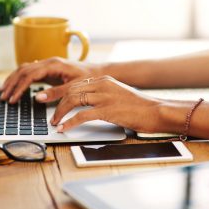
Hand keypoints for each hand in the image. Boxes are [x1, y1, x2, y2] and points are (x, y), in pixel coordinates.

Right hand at [0, 57, 100, 102]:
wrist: (97, 72)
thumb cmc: (88, 78)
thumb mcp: (73, 87)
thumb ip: (56, 93)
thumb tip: (37, 98)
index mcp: (54, 65)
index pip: (30, 75)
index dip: (19, 87)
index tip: (13, 99)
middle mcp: (49, 62)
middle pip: (23, 70)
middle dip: (12, 83)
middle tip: (4, 96)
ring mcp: (48, 64)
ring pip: (25, 69)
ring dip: (14, 79)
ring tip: (5, 91)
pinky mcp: (49, 69)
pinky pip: (31, 71)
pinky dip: (21, 78)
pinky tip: (16, 84)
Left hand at [43, 76, 161, 132]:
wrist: (155, 111)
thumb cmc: (138, 105)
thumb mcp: (117, 93)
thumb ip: (101, 94)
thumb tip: (85, 104)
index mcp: (104, 80)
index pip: (76, 85)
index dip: (63, 95)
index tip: (56, 104)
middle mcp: (102, 85)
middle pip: (71, 91)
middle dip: (58, 104)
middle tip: (53, 116)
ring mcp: (105, 97)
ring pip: (73, 100)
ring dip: (60, 112)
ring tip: (55, 122)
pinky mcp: (108, 110)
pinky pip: (82, 115)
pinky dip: (70, 122)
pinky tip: (64, 128)